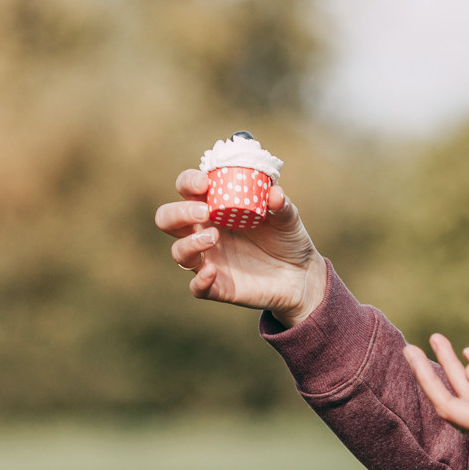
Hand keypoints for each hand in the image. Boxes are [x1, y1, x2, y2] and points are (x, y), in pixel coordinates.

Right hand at [155, 169, 326, 327]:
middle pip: (168, 219)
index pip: (186, 188)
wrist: (301, 276)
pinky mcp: (217, 286)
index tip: (205, 182)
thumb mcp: (288, 218)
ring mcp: (208, 260)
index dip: (188, 182)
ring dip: (189, 243)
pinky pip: (197, 287)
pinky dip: (200, 280)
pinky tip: (213, 272)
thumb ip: (281, 205)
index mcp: (215, 207)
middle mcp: (204, 231)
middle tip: (205, 212)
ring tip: (214, 237)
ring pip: (178, 252)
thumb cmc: (287, 239)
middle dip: (179, 213)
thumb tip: (274, 194)